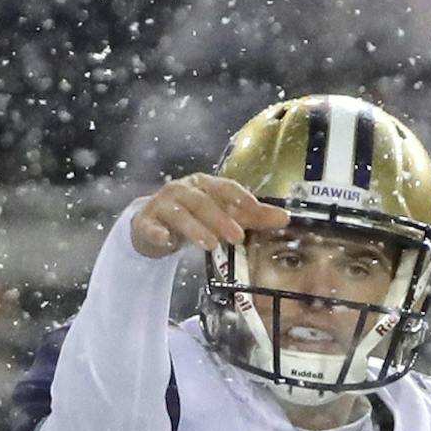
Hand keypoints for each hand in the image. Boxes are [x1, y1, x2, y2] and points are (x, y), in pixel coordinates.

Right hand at [129, 174, 289, 259]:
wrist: (153, 225)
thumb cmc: (194, 217)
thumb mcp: (222, 215)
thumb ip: (251, 217)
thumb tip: (284, 218)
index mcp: (204, 185)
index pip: (224, 187)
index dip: (239, 197)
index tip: (256, 209)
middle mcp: (183, 190)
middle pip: (203, 202)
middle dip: (221, 218)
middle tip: (237, 236)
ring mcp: (162, 205)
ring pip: (180, 214)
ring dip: (195, 228)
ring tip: (211, 245)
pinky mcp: (146, 223)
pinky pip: (151, 227)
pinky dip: (157, 233)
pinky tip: (165, 240)